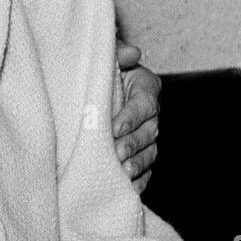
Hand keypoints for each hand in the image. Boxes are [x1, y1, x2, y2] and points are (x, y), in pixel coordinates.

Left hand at [113, 41, 159, 193]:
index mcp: (145, 87)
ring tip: (123, 172)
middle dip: (133, 144)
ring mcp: (147, 135)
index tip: (114, 127)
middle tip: (116, 153)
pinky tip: (128, 187)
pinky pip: (146, 169)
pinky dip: (139, 179)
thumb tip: (131, 53)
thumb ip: (116, 54)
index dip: (131, 116)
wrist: (90, 89)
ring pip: (149, 152)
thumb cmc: (98, 72)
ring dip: (138, 163)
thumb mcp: (104, 59)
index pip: (144, 103)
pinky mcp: (141, 153)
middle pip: (149, 131)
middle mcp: (150, 113)